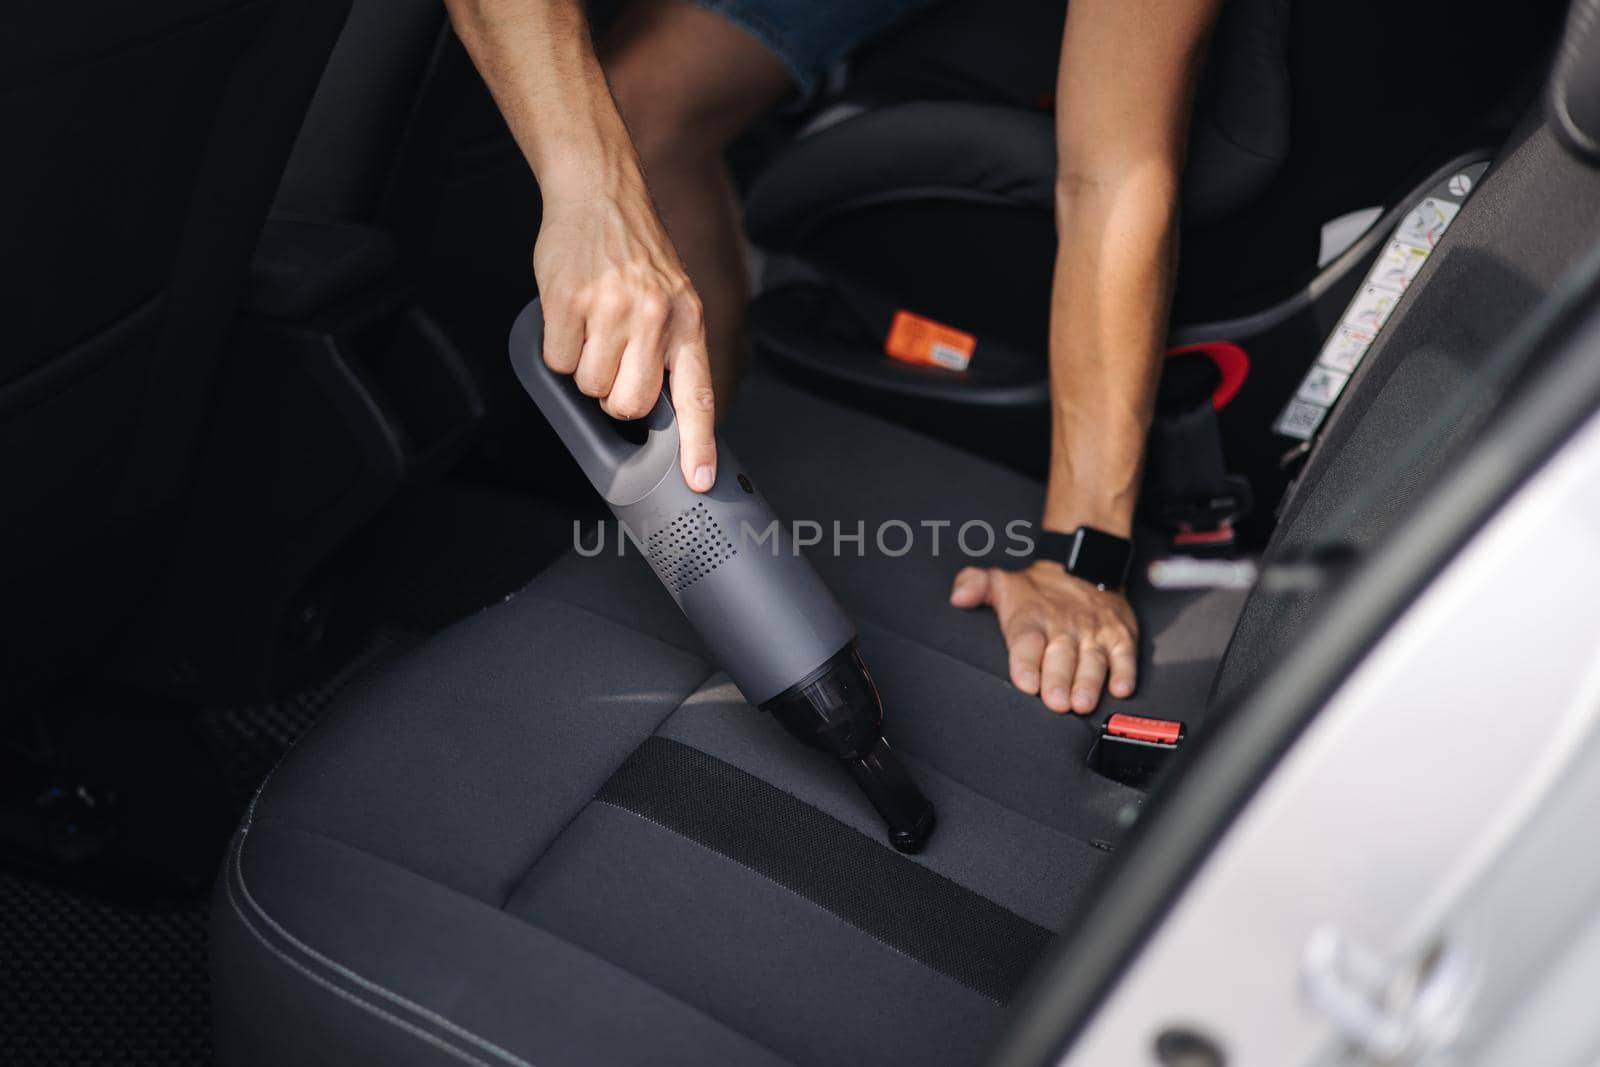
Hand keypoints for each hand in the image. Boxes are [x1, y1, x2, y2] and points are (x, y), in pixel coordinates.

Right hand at [534, 174, 716, 491]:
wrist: (599, 192)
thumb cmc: (634, 252)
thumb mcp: (673, 298)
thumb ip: (673, 349)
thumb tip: (667, 408)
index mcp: (687, 323)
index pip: (698, 396)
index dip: (698, 444)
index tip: (698, 480)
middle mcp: (655, 318)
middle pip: (631, 404)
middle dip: (614, 396)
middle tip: (612, 359)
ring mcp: (611, 309)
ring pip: (590, 387)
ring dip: (584, 368)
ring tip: (592, 327)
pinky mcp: (569, 302)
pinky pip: (558, 363)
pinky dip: (557, 348)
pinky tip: (570, 316)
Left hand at [950, 561, 1137, 713]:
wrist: (1084, 565)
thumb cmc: (1038, 590)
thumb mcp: (1002, 582)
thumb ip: (974, 586)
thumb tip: (959, 596)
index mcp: (1033, 618)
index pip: (1027, 640)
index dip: (1026, 662)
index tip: (1026, 682)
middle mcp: (1064, 627)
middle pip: (1061, 656)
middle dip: (1058, 680)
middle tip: (1056, 703)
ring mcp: (1094, 633)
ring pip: (1093, 659)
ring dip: (1089, 682)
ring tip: (1082, 703)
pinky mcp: (1120, 637)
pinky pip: (1125, 655)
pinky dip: (1125, 672)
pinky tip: (1121, 689)